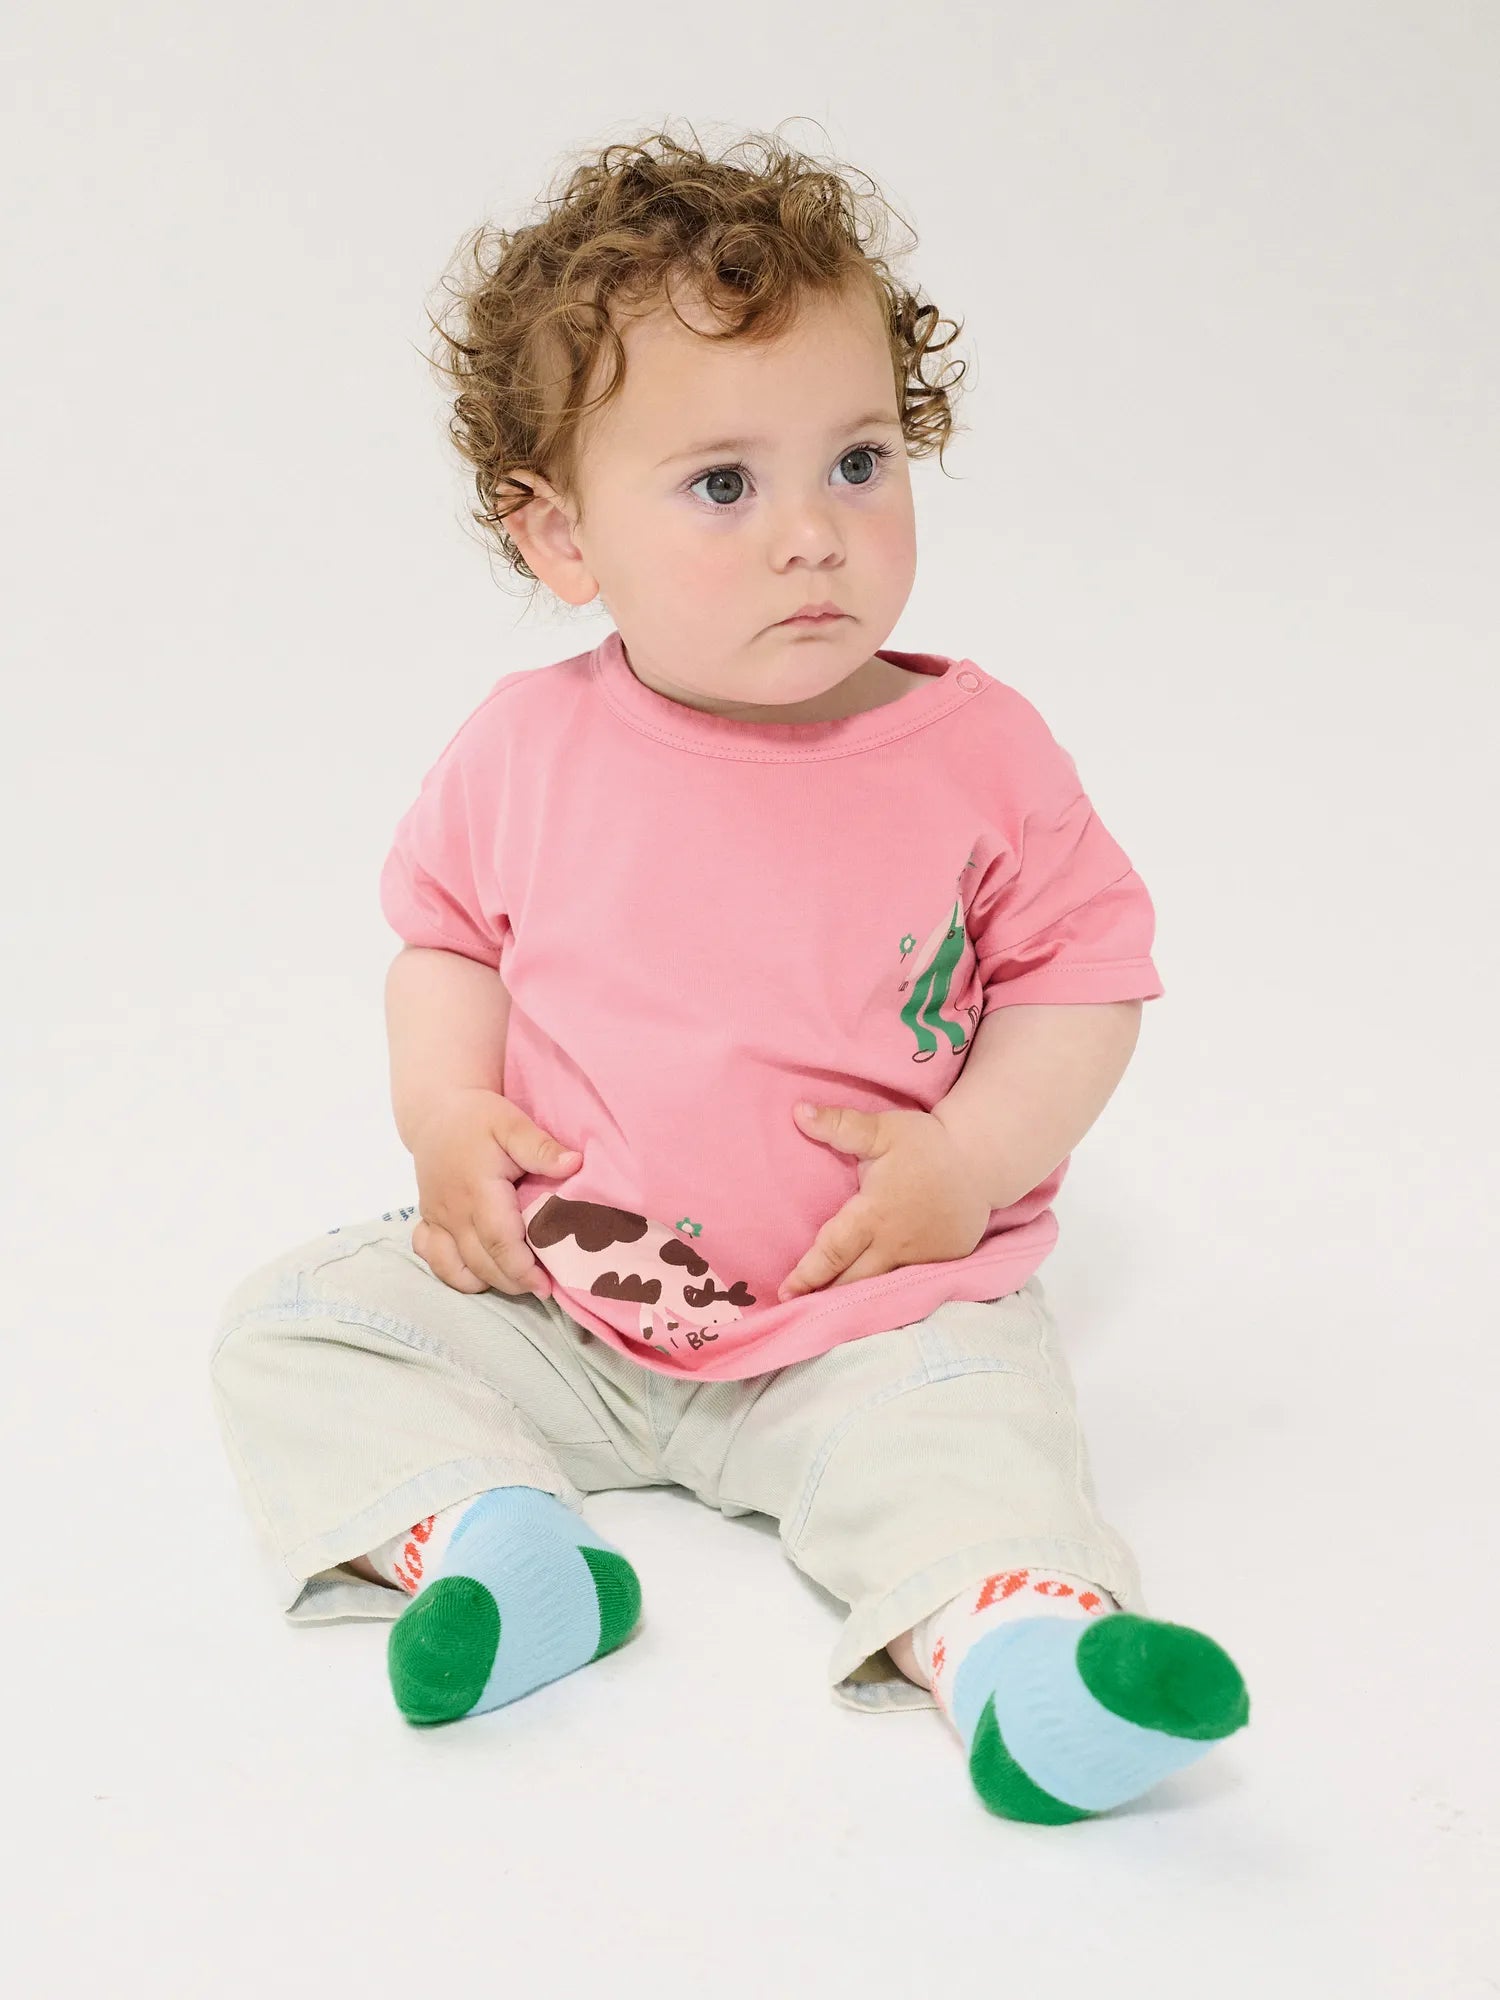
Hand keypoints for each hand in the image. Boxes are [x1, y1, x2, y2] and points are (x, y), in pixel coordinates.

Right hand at [409, 1088, 580, 1298]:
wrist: (436, 1113)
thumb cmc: (479, 1118)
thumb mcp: (512, 1123)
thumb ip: (541, 1147)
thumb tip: (575, 1164)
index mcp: (477, 1190)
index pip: (499, 1242)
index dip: (522, 1269)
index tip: (547, 1285)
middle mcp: (453, 1211)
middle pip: (481, 1263)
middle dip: (513, 1282)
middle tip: (543, 1288)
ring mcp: (436, 1220)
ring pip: (455, 1269)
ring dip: (487, 1282)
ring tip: (517, 1282)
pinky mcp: (428, 1222)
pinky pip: (433, 1260)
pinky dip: (455, 1274)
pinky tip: (480, 1273)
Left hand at [777, 1102, 991, 1299]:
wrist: (982, 1159)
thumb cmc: (928, 1144)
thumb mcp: (883, 1129)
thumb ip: (840, 1125)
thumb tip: (798, 1112)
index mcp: (873, 1215)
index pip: (832, 1252)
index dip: (807, 1275)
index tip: (784, 1292)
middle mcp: (894, 1244)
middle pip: (852, 1281)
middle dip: (823, 1297)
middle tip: (795, 1310)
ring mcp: (920, 1258)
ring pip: (880, 1287)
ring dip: (853, 1300)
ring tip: (826, 1313)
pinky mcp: (941, 1262)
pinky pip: (909, 1283)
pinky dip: (888, 1295)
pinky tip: (871, 1303)